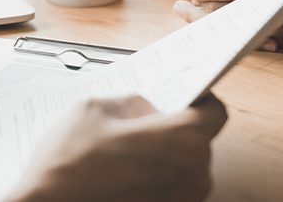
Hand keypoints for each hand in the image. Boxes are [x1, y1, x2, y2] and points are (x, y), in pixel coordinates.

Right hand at [8, 95, 226, 201]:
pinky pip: (169, 189)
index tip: (186, 93)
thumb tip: (145, 107)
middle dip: (175, 126)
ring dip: (164, 154)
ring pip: (184, 167)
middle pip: (199, 141)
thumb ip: (129, 102)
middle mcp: (189, 177)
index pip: (215, 112)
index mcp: (180, 141)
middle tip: (146, 117)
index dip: (200, 98)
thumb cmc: (68, 165)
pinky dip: (154, 176)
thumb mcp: (94, 109)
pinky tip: (124, 168)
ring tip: (129, 145)